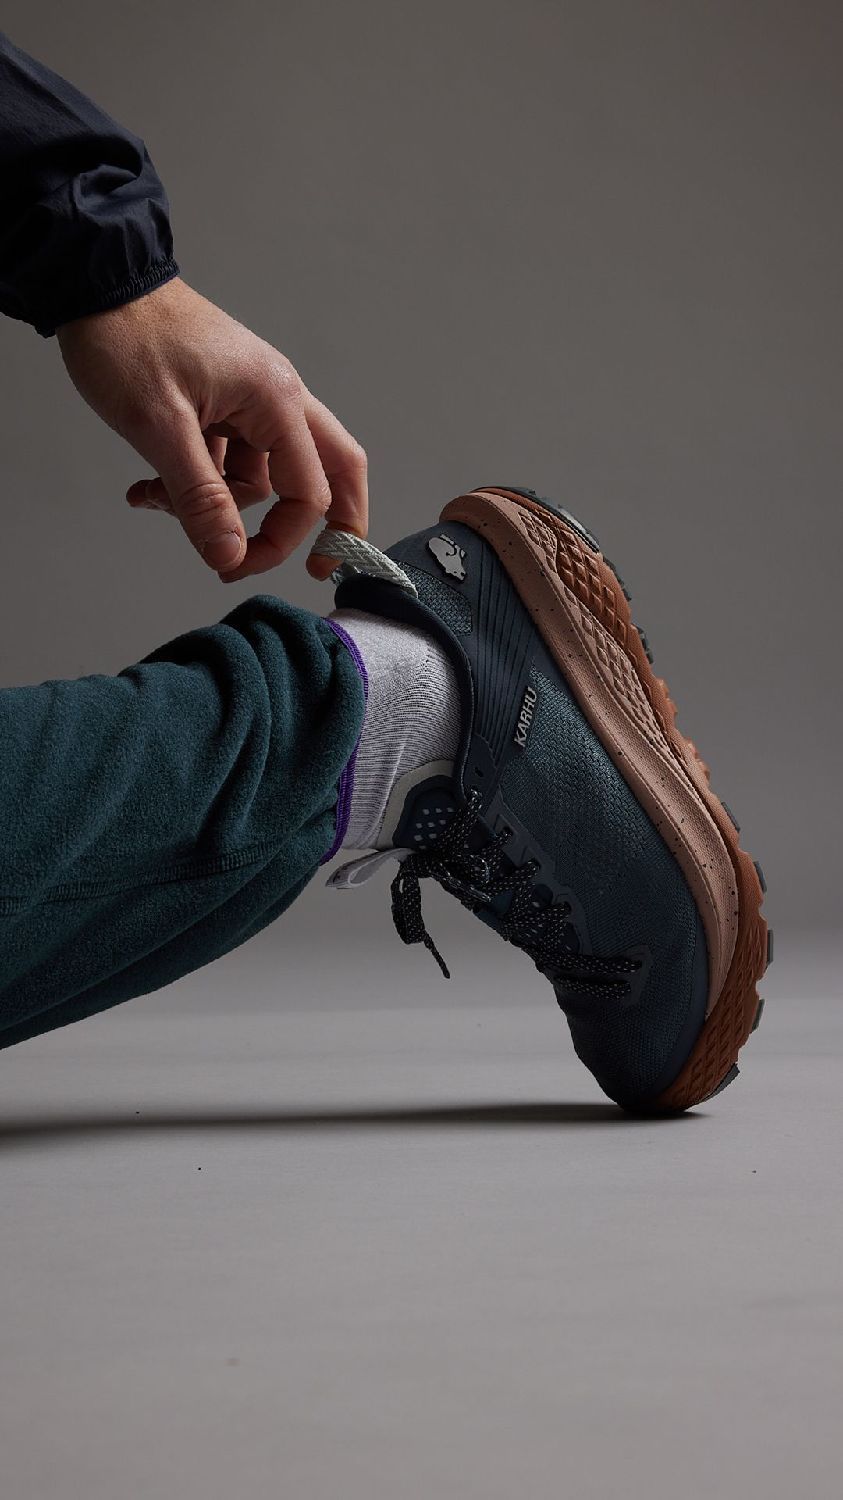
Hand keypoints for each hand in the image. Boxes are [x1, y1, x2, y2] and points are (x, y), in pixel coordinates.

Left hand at [56, 277, 367, 580]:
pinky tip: (147, 486)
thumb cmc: (127, 339)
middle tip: (317, 567)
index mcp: (275, 401)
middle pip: (330, 470)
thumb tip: (231, 555)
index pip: (308, 491)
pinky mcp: (225, 402)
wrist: (96, 282)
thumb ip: (201, 497)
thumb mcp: (160, 426)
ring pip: (263, 474)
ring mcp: (252, 399)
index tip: (237, 565)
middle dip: (321, 522)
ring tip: (155, 498)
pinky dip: (195, 481)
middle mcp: (277, 398)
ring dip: (217, 502)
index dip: (281, 540)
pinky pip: (228, 458)